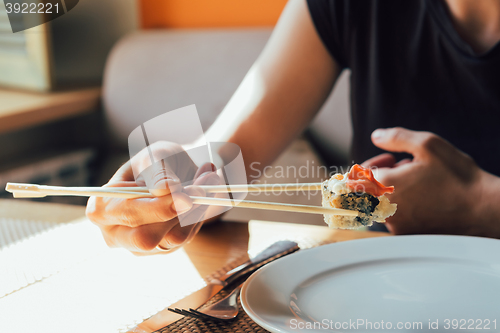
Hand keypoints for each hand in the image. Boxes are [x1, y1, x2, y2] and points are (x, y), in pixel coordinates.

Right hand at [86, 141, 219, 254]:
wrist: (175, 173)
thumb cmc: (157, 162)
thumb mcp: (156, 155)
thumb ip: (157, 169)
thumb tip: (164, 188)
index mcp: (102, 206)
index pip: (126, 215)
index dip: (156, 208)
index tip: (184, 196)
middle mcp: (115, 232)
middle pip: (146, 238)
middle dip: (178, 214)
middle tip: (200, 190)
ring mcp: (138, 246)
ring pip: (172, 238)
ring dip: (193, 210)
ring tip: (201, 185)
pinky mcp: (161, 249)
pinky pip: (185, 237)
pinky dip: (196, 216)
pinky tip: (196, 199)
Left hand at [362, 127, 499, 236]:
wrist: (483, 210)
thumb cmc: (457, 177)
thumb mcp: (427, 145)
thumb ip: (395, 137)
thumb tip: (376, 136)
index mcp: (383, 185)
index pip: (358, 174)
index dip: (373, 163)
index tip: (391, 159)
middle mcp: (383, 208)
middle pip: (368, 189)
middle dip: (384, 175)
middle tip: (408, 167)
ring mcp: (394, 225)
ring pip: (382, 203)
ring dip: (394, 189)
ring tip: (420, 182)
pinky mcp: (406, 235)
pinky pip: (394, 217)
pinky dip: (404, 205)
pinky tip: (425, 198)